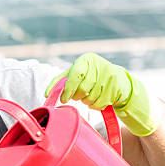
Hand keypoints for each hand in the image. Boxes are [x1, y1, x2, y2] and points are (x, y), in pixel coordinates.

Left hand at [45, 52, 159, 136]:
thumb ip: (60, 81)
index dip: (68, 89)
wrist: (118, 80)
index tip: (63, 99)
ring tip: (89, 95)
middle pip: (82, 89)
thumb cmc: (91, 76)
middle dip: (77, 96)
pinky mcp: (116, 87)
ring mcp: (109, 76)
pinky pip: (99, 103)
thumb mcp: (75, 73)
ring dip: (86, 101)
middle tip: (78, 96)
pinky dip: (95, 105)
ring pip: (90, 98)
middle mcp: (98, 65)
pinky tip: (98, 99)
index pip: (75, 75)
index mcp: (86, 59)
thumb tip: (46, 94)